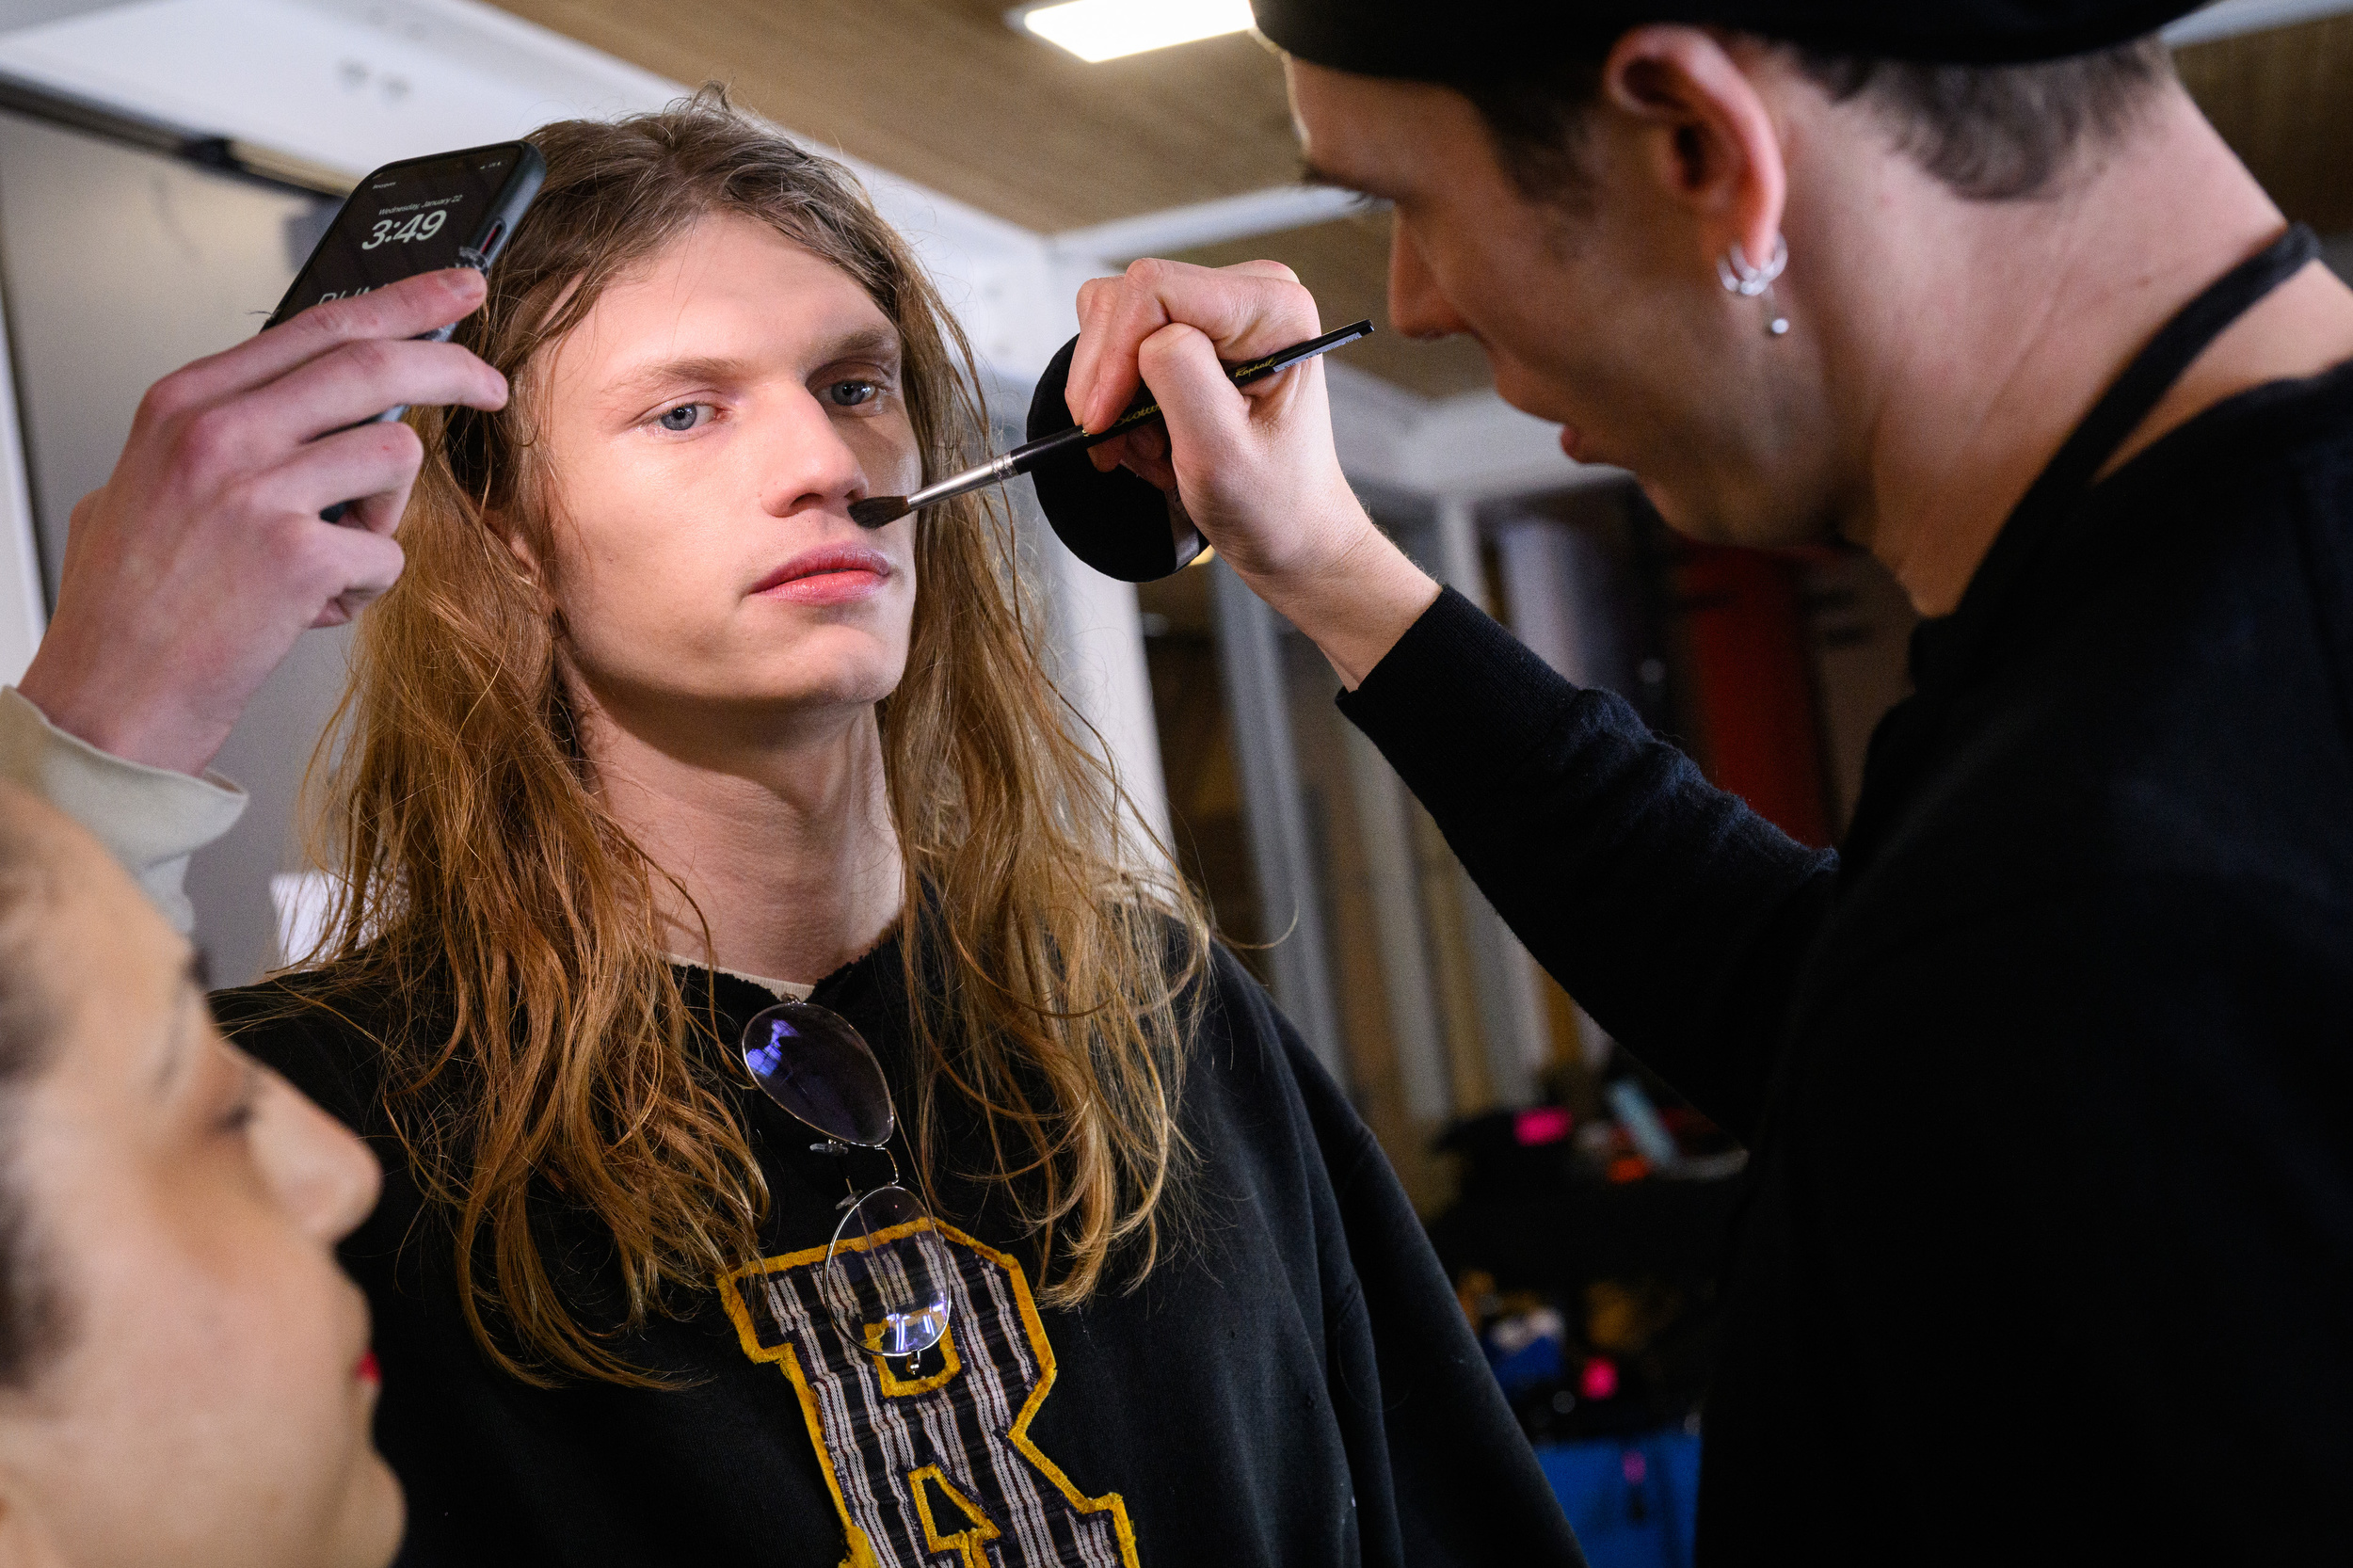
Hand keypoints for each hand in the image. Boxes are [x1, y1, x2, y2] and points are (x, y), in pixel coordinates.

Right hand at [16, 268, 506, 774]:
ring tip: (329, 556)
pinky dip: (365, 585)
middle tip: (490, 383)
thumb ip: (228, 428)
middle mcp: (220, 432)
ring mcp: (258, 489)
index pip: (318, 325)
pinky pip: (388, 551)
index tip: (454, 291)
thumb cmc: (132, 599)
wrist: (110, 693)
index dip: (402, 303)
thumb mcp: (152, 478)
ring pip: (393, 457)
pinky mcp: (297, 553)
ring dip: (384, 515)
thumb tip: (315, 398)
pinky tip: (312, 606)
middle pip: (372, 364)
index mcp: (186, 403)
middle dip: (451, 366)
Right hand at [1066, 259, 1435, 684]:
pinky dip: (1120, 403)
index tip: (1101, 421)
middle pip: (1126, 301)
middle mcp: (1248, 295)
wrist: (1290, 536)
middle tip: (1117, 446)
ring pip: (1112, 325)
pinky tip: (1150, 442)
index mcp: (1273, 308)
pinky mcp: (1192, 337)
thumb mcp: (1223, 453)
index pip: (1155, 290)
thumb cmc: (1274, 503)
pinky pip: (1120, 350)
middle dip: (1108, 380)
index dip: (1113, 353)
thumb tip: (1143, 338)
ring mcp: (1217, 314)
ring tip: (1146, 450)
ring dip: (1112, 397)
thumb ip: (1182, 380)